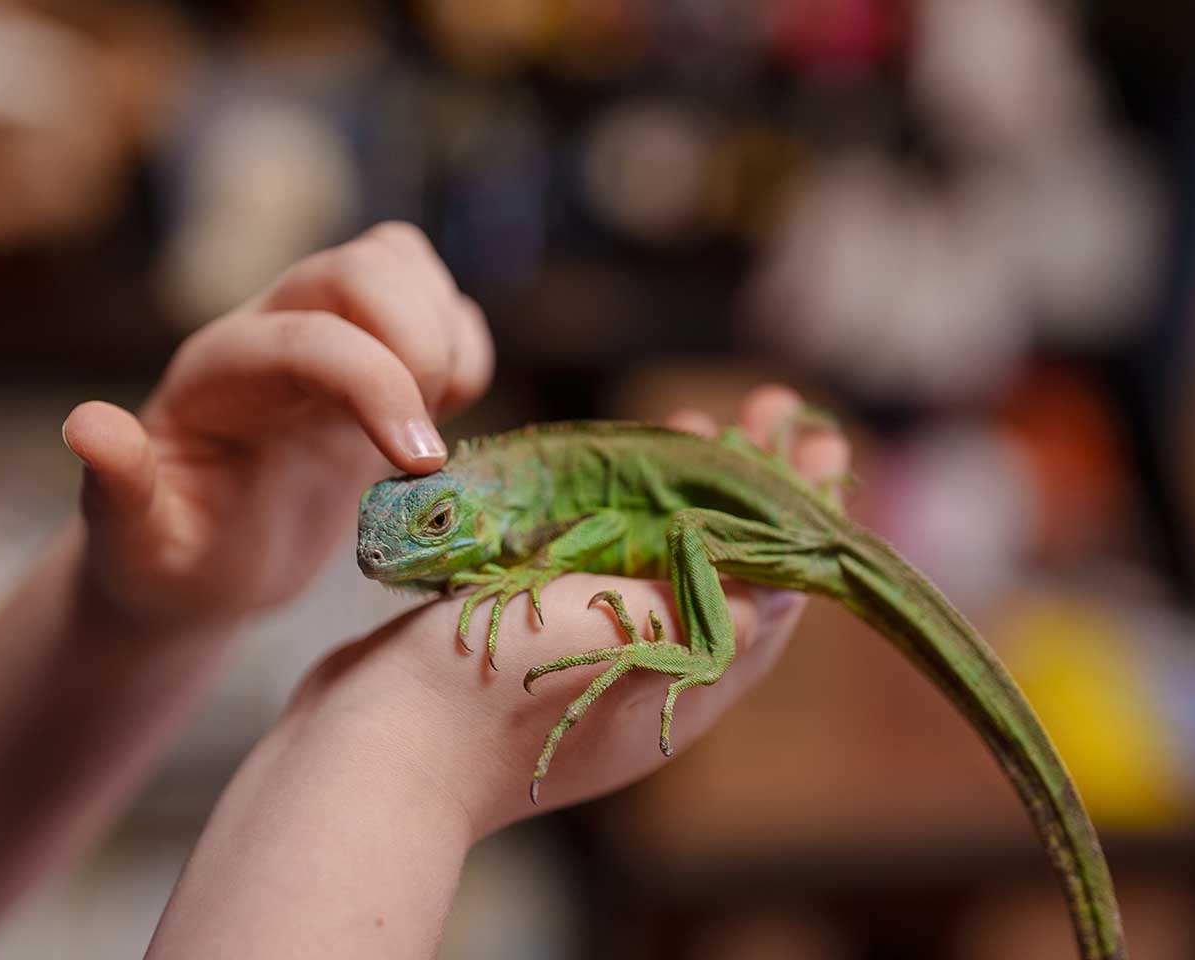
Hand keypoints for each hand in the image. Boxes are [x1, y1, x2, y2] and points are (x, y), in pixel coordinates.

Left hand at [59, 222, 493, 624]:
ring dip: (445, 334)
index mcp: (216, 372)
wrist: (198, 569)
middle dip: (420, 341)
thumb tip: (89, 426)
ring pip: (401, 263)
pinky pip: (437, 305)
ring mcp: (328, 338)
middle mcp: (272, 332)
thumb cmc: (165, 560)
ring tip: (434, 426)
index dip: (377, 384)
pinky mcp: (375, 362)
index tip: (419, 465)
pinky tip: (443, 420)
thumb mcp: (133, 542)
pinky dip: (464, 349)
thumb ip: (118, 486)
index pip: (309, 338)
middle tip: (425, 450)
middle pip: (364, 266)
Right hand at [286, 386, 850, 836]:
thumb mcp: (628, 642)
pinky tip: (605, 472)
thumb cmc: (500, 699)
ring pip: (654, 561)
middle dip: (747, 483)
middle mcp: (648, 673)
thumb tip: (793, 581)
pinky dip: (615, 513)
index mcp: (689, 686)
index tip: (820, 439)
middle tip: (763, 406)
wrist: (374, 748)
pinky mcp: (526, 639)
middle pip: (721, 567)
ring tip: (688, 422)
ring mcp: (584, 658)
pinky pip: (594, 566)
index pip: (776, 591)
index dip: (802, 513)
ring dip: (680, 489)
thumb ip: (715, 608)